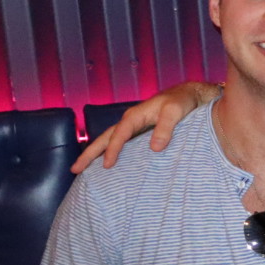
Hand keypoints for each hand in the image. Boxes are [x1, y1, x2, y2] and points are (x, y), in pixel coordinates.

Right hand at [72, 81, 218, 172]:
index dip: (113, 149)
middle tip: (75, 169)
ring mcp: (133, 127)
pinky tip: (105, 164)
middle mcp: (129, 121)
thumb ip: (165, 128)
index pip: (119, 134)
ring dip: (95, 154)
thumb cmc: (182, 102)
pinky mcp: (139, 132)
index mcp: (135, 115)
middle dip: (89, 153)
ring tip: (81, 169)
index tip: (107, 165)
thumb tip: (154, 149)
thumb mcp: (175, 112)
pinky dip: (109, 153)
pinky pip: (120, 143)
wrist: (189, 95)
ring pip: (109, 141)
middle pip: (104, 138)